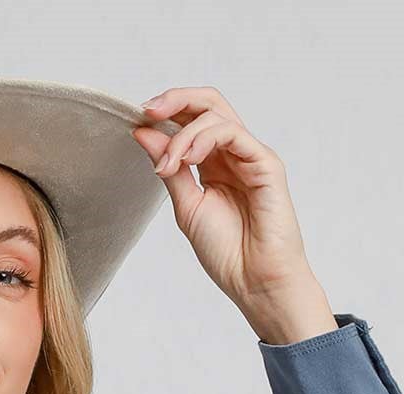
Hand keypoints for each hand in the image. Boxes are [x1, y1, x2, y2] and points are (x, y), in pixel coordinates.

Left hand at [132, 86, 338, 344]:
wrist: (256, 283)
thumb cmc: (228, 253)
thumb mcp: (187, 207)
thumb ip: (170, 169)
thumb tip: (142, 133)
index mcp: (215, 163)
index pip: (192, 119)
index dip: (166, 112)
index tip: (137, 119)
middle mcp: (234, 154)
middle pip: (208, 103)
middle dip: (175, 99)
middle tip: (147, 110)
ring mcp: (251, 156)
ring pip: (216, 116)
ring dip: (183, 134)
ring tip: (167, 164)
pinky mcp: (266, 164)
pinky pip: (233, 133)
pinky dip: (204, 139)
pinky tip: (186, 159)